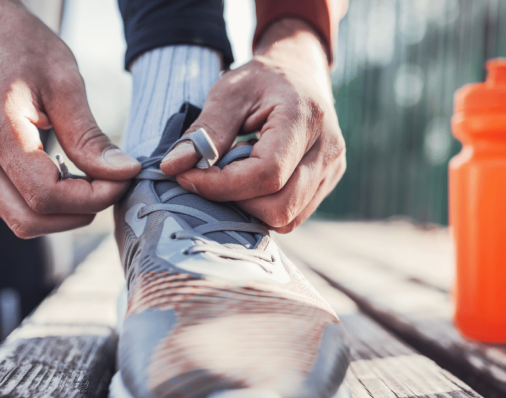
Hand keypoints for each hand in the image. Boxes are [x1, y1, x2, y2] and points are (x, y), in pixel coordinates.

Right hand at [0, 0, 140, 237]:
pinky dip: (47, 205)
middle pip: (29, 219)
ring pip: (19, 220)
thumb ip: (90, 136)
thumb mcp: (65, 82)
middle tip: (113, 186)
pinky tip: (72, 180)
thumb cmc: (24, 45)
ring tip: (95, 185)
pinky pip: (12, 203)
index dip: (92, 197)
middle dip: (79, 212)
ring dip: (63, 214)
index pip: (46, 194)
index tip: (124, 179)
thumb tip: (124, 173)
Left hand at [160, 18, 345, 233]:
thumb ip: (204, 131)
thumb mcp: (228, 92)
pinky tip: (250, 182)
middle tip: (209, 177)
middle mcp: (328, 149)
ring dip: (250, 207)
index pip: (267, 173)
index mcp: (306, 118)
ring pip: (287, 218)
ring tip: (232, 176)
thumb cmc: (261, 79)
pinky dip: (264, 208)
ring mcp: (333, 169)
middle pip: (280, 206)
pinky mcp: (328, 183)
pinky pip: (293, 215)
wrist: (299, 71)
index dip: (222, 185)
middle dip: (236, 200)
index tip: (187, 177)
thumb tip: (172, 167)